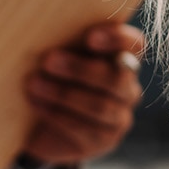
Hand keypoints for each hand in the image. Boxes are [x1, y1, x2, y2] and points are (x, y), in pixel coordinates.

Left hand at [23, 22, 145, 165]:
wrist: (39, 126)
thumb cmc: (49, 79)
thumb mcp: (56, 59)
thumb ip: (61, 43)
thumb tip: (42, 28)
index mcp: (121, 58)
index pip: (135, 45)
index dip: (117, 39)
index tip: (89, 37)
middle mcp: (127, 88)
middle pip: (117, 78)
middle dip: (80, 69)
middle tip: (48, 60)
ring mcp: (119, 117)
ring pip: (100, 106)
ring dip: (64, 94)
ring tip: (34, 84)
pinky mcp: (104, 140)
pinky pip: (84, 128)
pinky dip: (58, 115)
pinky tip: (37, 104)